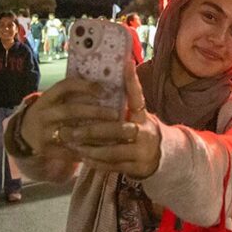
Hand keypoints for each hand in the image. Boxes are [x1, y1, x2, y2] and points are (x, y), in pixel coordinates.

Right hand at [20, 77, 120, 166]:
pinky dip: (85, 150)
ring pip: (71, 132)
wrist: (25, 132)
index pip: (65, 86)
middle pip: (71, 110)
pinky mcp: (46, 149)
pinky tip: (102, 150)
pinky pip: (68, 151)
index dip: (85, 86)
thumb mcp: (56, 100)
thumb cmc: (51, 112)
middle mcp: (45, 113)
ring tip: (114, 134)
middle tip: (116, 114)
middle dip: (95, 112)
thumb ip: (75, 94)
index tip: (105, 91)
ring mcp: (44, 132)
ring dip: (94, 133)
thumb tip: (106, 85)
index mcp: (48, 97)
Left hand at [61, 36, 160, 178]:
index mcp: (143, 117)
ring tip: (74, 146)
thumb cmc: (140, 133)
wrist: (160, 159)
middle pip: (118, 129)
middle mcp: (145, 133)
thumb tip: (116, 75)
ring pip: (112, 151)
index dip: (132, 81)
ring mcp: (142, 152)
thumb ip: (126, 104)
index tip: (126, 64)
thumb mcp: (137, 118)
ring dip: (91, 149)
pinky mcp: (137, 168)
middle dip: (93, 131)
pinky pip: (113, 165)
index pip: (138, 97)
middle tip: (72, 131)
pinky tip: (84, 158)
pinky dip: (97, 162)